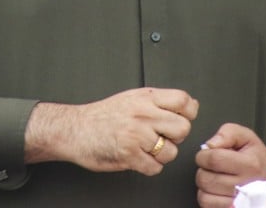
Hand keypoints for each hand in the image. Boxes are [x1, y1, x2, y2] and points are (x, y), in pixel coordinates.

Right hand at [25, 87, 198, 175]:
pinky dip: (149, 167)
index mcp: (145, 97)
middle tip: (162, 137)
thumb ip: (159, 101)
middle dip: (176, 137)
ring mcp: (136, 135)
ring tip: (147, 149)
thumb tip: (190, 104)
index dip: (189, 112)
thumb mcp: (133, 98)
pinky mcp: (128, 155)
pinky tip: (139, 158)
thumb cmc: (103, 115)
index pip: (183, 101)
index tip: (182, 118)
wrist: (75, 129)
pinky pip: (154, 168)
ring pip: (170, 152)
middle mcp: (142, 114)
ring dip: (161, 155)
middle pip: (183, 128)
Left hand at [195, 123, 265, 207]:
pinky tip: (218, 191)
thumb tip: (210, 145)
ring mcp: (240, 203)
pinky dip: (209, 199)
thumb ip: (227, 133)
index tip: (207, 154)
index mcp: (250, 164)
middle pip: (206, 179)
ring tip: (217, 179)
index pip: (213, 159)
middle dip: (204, 170)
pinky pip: (209, 206)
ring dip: (206, 186)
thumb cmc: (258, 159)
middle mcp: (246, 186)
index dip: (204, 155)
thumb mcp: (247, 137)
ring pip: (204, 196)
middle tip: (213, 168)